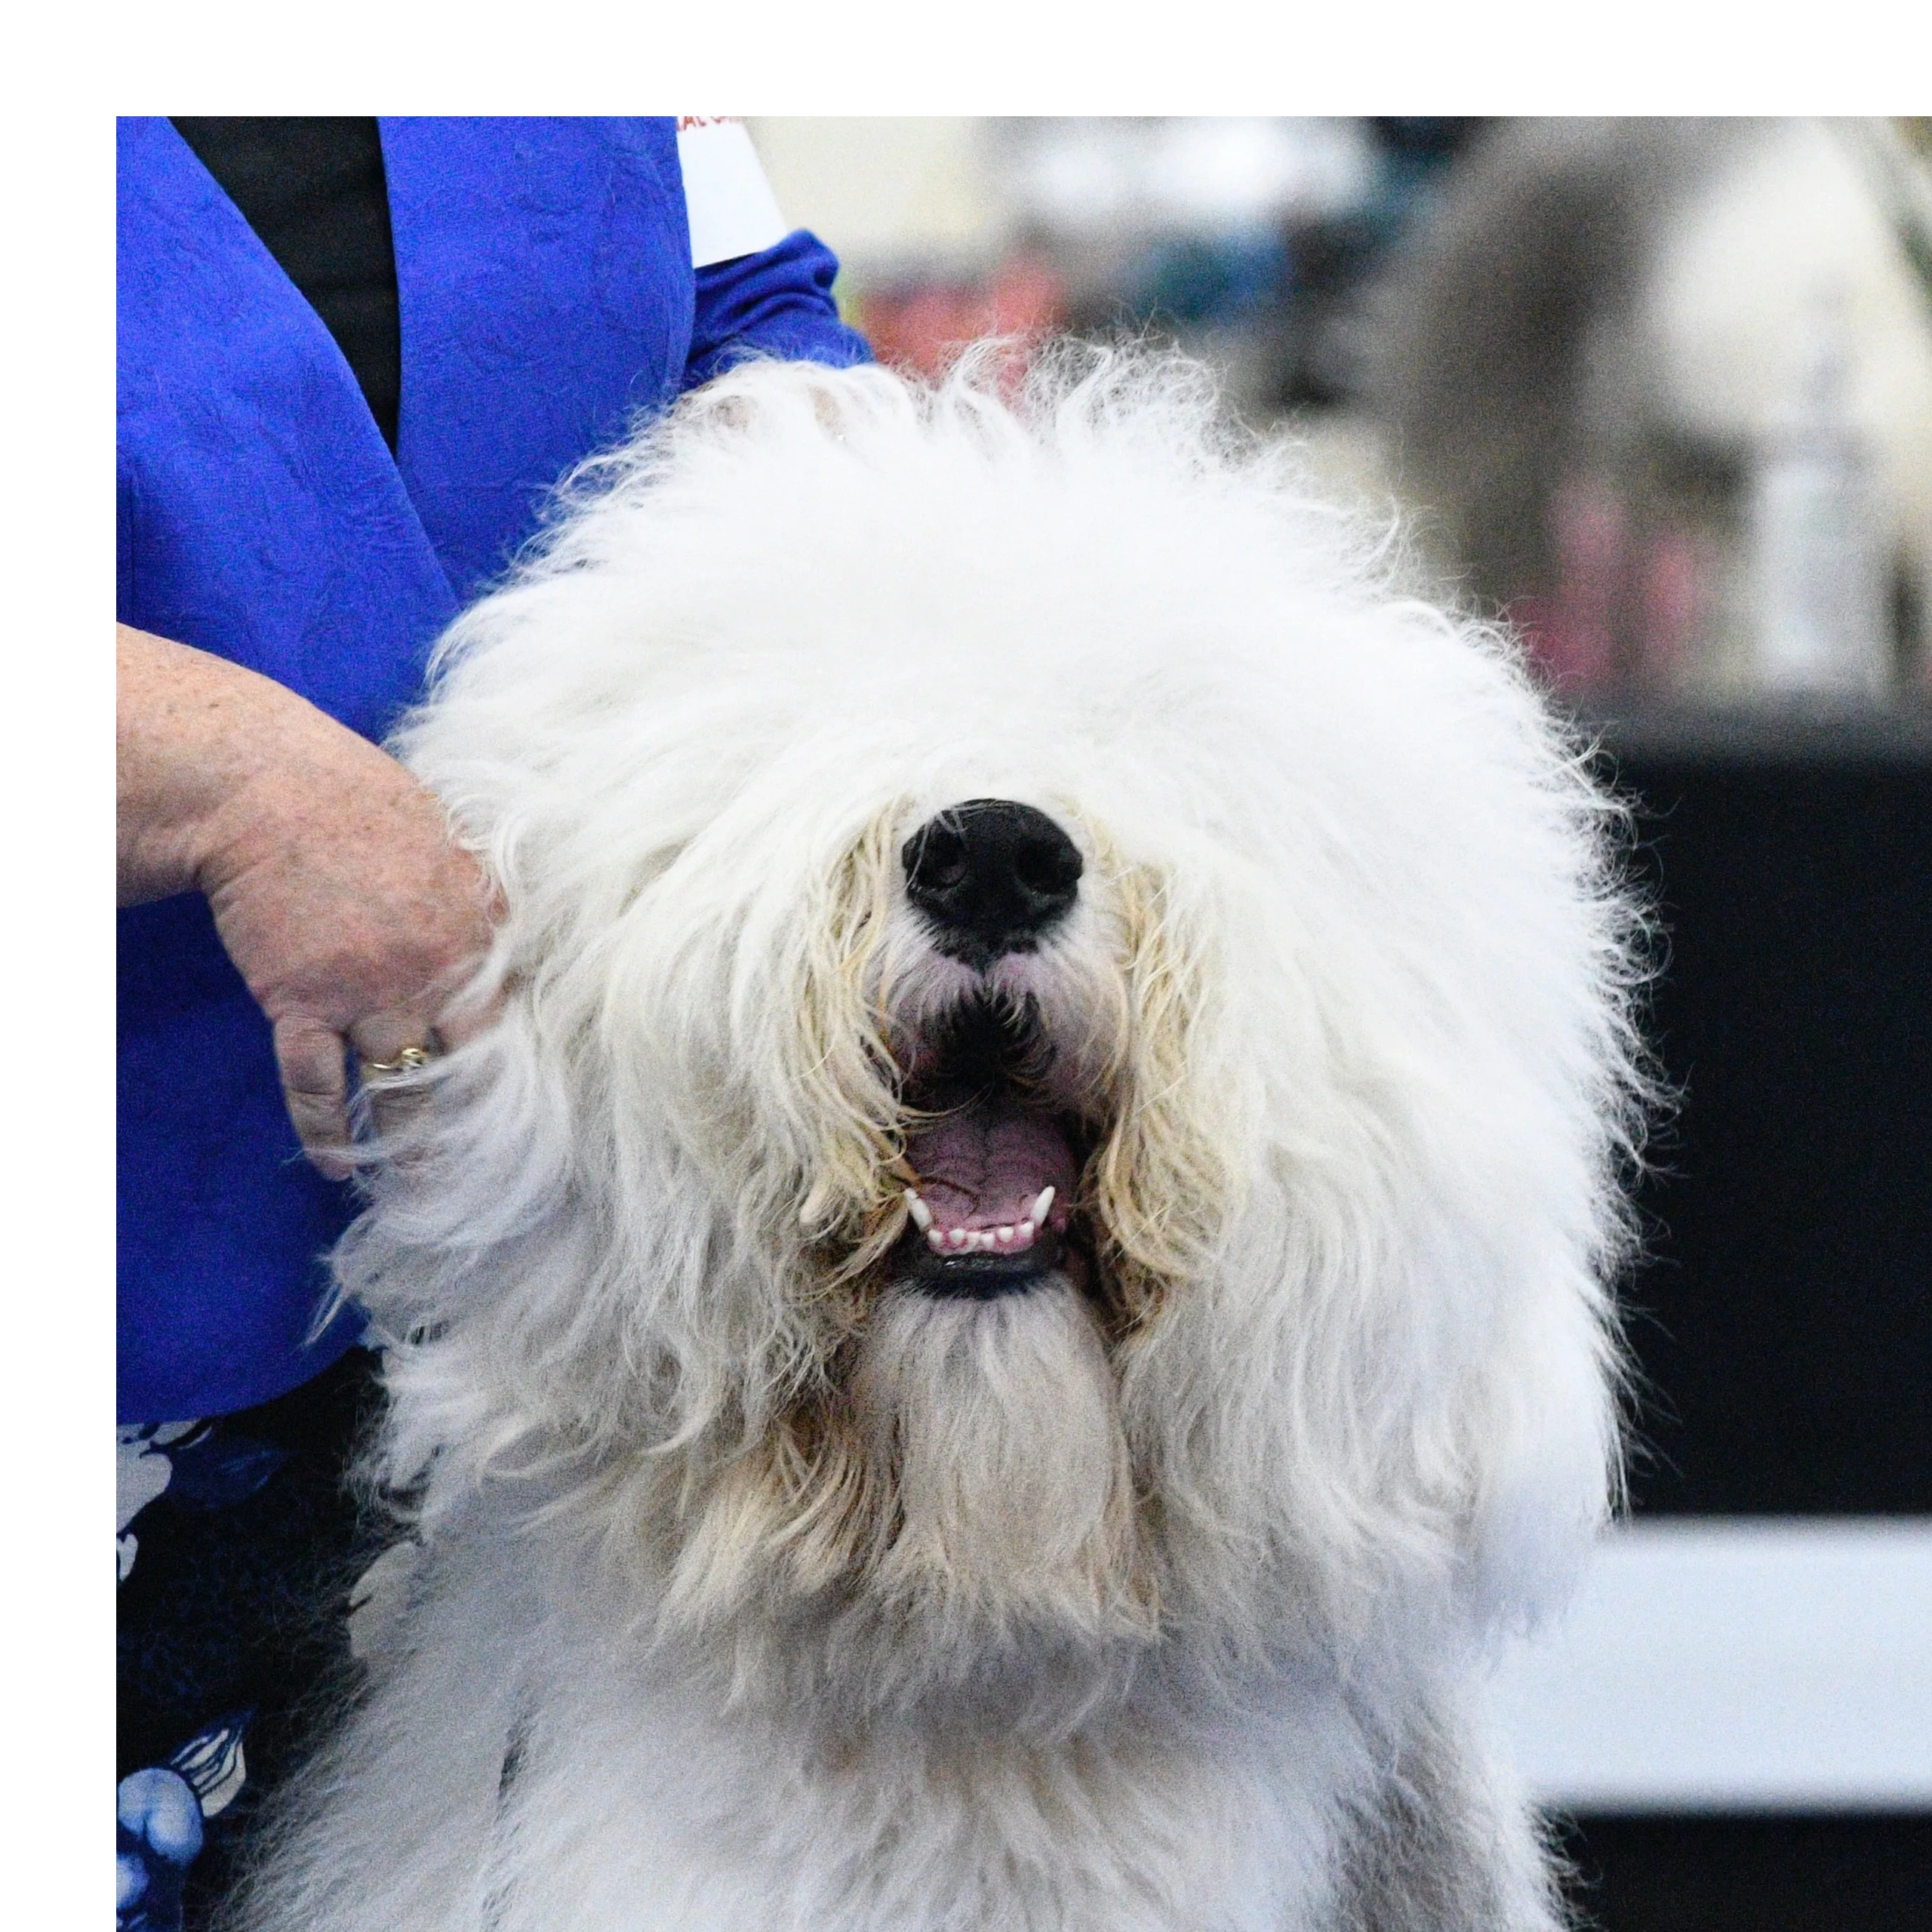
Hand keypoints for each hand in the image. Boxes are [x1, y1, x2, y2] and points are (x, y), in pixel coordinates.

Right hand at [117, 625, 497, 1175]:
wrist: (271, 790)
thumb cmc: (367, 806)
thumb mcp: (457, 848)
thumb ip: (490, 906)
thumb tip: (529, 943)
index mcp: (481, 933)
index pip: (515, 1022)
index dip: (524, 1075)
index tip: (541, 1121)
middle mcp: (435, 971)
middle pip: (466, 1068)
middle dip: (476, 1128)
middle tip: (489, 1176)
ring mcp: (368, 991)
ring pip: (398, 1088)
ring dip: (408, 1144)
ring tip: (419, 1189)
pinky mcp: (302, 1001)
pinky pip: (315, 1082)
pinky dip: (325, 1127)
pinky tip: (334, 1160)